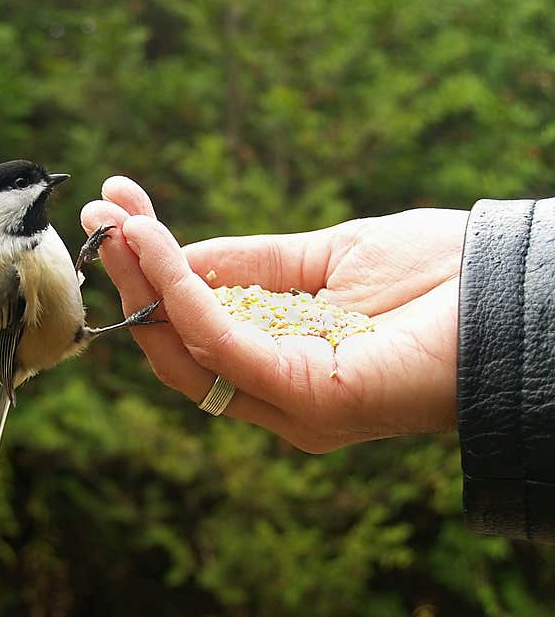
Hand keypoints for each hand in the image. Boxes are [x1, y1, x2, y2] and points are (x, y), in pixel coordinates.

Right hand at [81, 176, 466, 451]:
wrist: (516, 292)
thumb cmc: (437, 277)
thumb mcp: (326, 257)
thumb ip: (251, 264)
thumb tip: (175, 253)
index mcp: (283, 362)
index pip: (198, 325)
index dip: (155, 273)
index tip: (121, 214)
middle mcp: (277, 393)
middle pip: (180, 344)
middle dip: (137, 279)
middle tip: (103, 219)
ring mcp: (290, 403)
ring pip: (188, 348)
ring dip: (147, 284)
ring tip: (120, 226)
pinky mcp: (306, 397)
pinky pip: (222, 344)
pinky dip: (182, 295)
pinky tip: (157, 247)